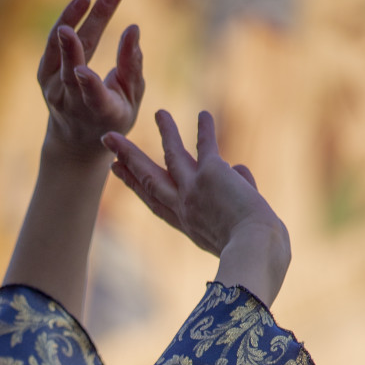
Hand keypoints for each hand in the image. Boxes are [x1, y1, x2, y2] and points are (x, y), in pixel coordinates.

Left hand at [38, 0, 143, 163]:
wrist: (74, 140)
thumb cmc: (111, 118)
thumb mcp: (129, 100)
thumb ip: (131, 68)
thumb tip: (133, 29)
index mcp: (96, 113)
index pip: (90, 97)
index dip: (88, 83)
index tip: (83, 68)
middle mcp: (70, 102)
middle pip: (75, 64)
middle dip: (93, 26)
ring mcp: (53, 89)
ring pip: (61, 50)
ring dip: (76, 19)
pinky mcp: (44, 74)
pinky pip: (53, 43)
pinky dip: (67, 21)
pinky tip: (84, 0)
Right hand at [102, 109, 290, 302]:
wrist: (254, 253)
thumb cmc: (252, 253)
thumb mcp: (238, 222)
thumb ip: (235, 192)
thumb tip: (240, 169)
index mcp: (187, 225)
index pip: (156, 201)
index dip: (136, 185)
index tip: (120, 171)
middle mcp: (183, 208)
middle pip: (148, 180)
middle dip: (128, 160)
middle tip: (109, 141)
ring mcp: (193, 191)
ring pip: (171, 157)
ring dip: (166, 133)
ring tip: (159, 112)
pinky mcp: (210, 175)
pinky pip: (206, 146)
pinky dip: (205, 129)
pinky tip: (204, 114)